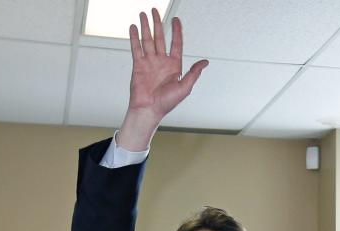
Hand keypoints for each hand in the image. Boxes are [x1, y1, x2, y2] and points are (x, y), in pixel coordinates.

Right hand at [117, 8, 207, 150]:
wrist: (149, 110)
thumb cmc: (167, 103)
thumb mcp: (185, 87)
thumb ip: (194, 73)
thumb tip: (205, 62)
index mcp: (174, 66)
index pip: (176, 44)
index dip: (177, 31)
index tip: (176, 20)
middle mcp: (162, 62)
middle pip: (160, 38)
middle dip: (158, 24)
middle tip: (155, 10)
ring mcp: (149, 62)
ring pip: (147, 40)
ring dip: (145, 27)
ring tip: (144, 14)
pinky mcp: (138, 65)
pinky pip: (136, 48)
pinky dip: (134, 37)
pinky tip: (134, 27)